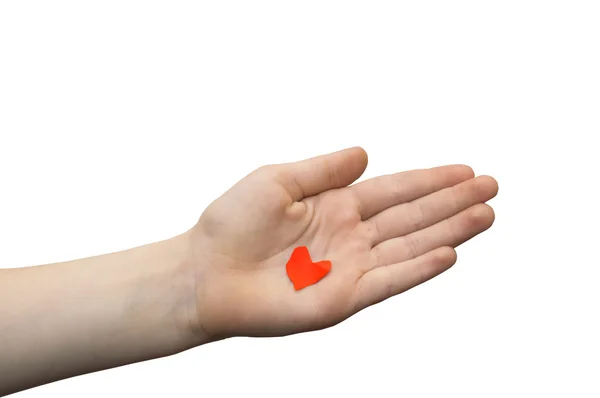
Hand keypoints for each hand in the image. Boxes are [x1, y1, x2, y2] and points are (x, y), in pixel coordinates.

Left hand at [187, 147, 497, 339]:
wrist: (205, 272)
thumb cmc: (231, 224)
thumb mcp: (278, 180)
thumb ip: (325, 169)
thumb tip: (367, 153)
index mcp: (336, 206)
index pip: (395, 190)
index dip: (430, 180)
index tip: (465, 170)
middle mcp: (350, 236)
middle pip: (412, 216)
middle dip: (452, 202)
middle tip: (491, 187)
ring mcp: (349, 268)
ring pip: (409, 246)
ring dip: (448, 231)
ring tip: (484, 215)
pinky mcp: (342, 298)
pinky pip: (388, 281)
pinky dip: (419, 268)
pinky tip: (448, 252)